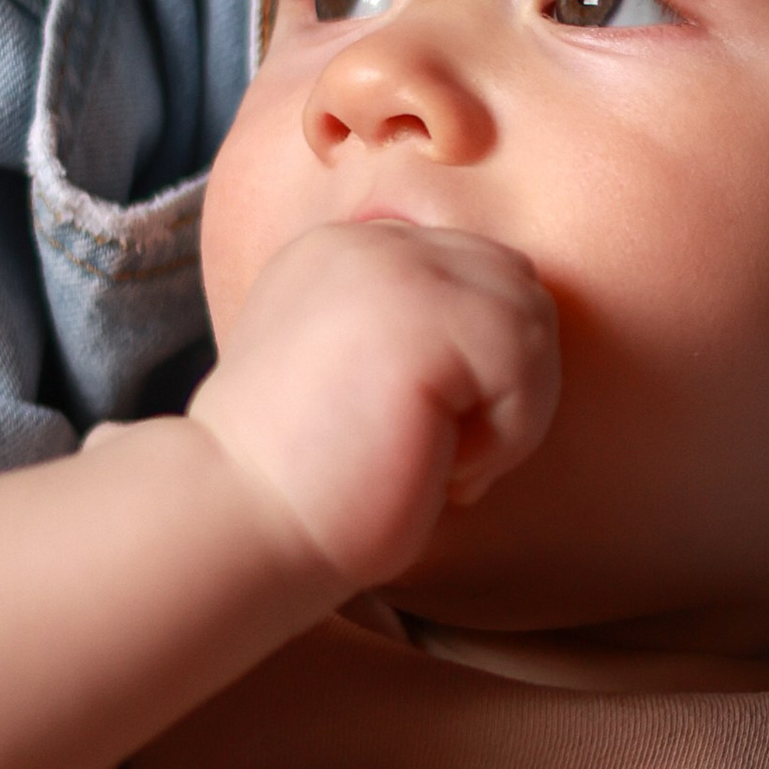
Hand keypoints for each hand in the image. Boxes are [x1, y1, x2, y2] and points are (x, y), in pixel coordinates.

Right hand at [187, 220, 558, 588]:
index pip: (479, 272)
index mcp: (348, 253)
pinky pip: (525, 359)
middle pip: (516, 286)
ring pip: (530, 320)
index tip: (422, 432)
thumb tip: (520, 331)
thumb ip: (418, 334)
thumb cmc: (306, 485)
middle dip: (507, 380)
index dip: (481, 363)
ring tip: (442, 463)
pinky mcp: (420, 313)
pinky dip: (508, 434)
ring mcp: (394, 269)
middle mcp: (370, 243)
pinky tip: (443, 467)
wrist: (238, 525)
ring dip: (513, 413)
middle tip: (445, 453)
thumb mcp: (359, 380)